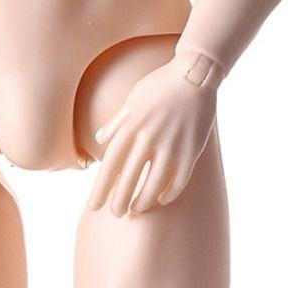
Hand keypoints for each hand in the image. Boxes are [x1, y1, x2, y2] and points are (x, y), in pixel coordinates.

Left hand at [88, 50, 220, 215]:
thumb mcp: (133, 98)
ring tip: (136, 209)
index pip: (110, 164)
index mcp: (131, 125)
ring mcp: (171, 145)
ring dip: (143, 202)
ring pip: (154, 186)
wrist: (194, 74)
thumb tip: (100, 138)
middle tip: (115, 213)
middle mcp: (149, 138)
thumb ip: (117, 122)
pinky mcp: (192, 150)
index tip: (93, 205)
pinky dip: (170, 194)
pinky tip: (162, 199)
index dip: (101, 188)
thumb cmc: (160, 85)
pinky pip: (179, 181)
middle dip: (119, 201)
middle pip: (129, 179)